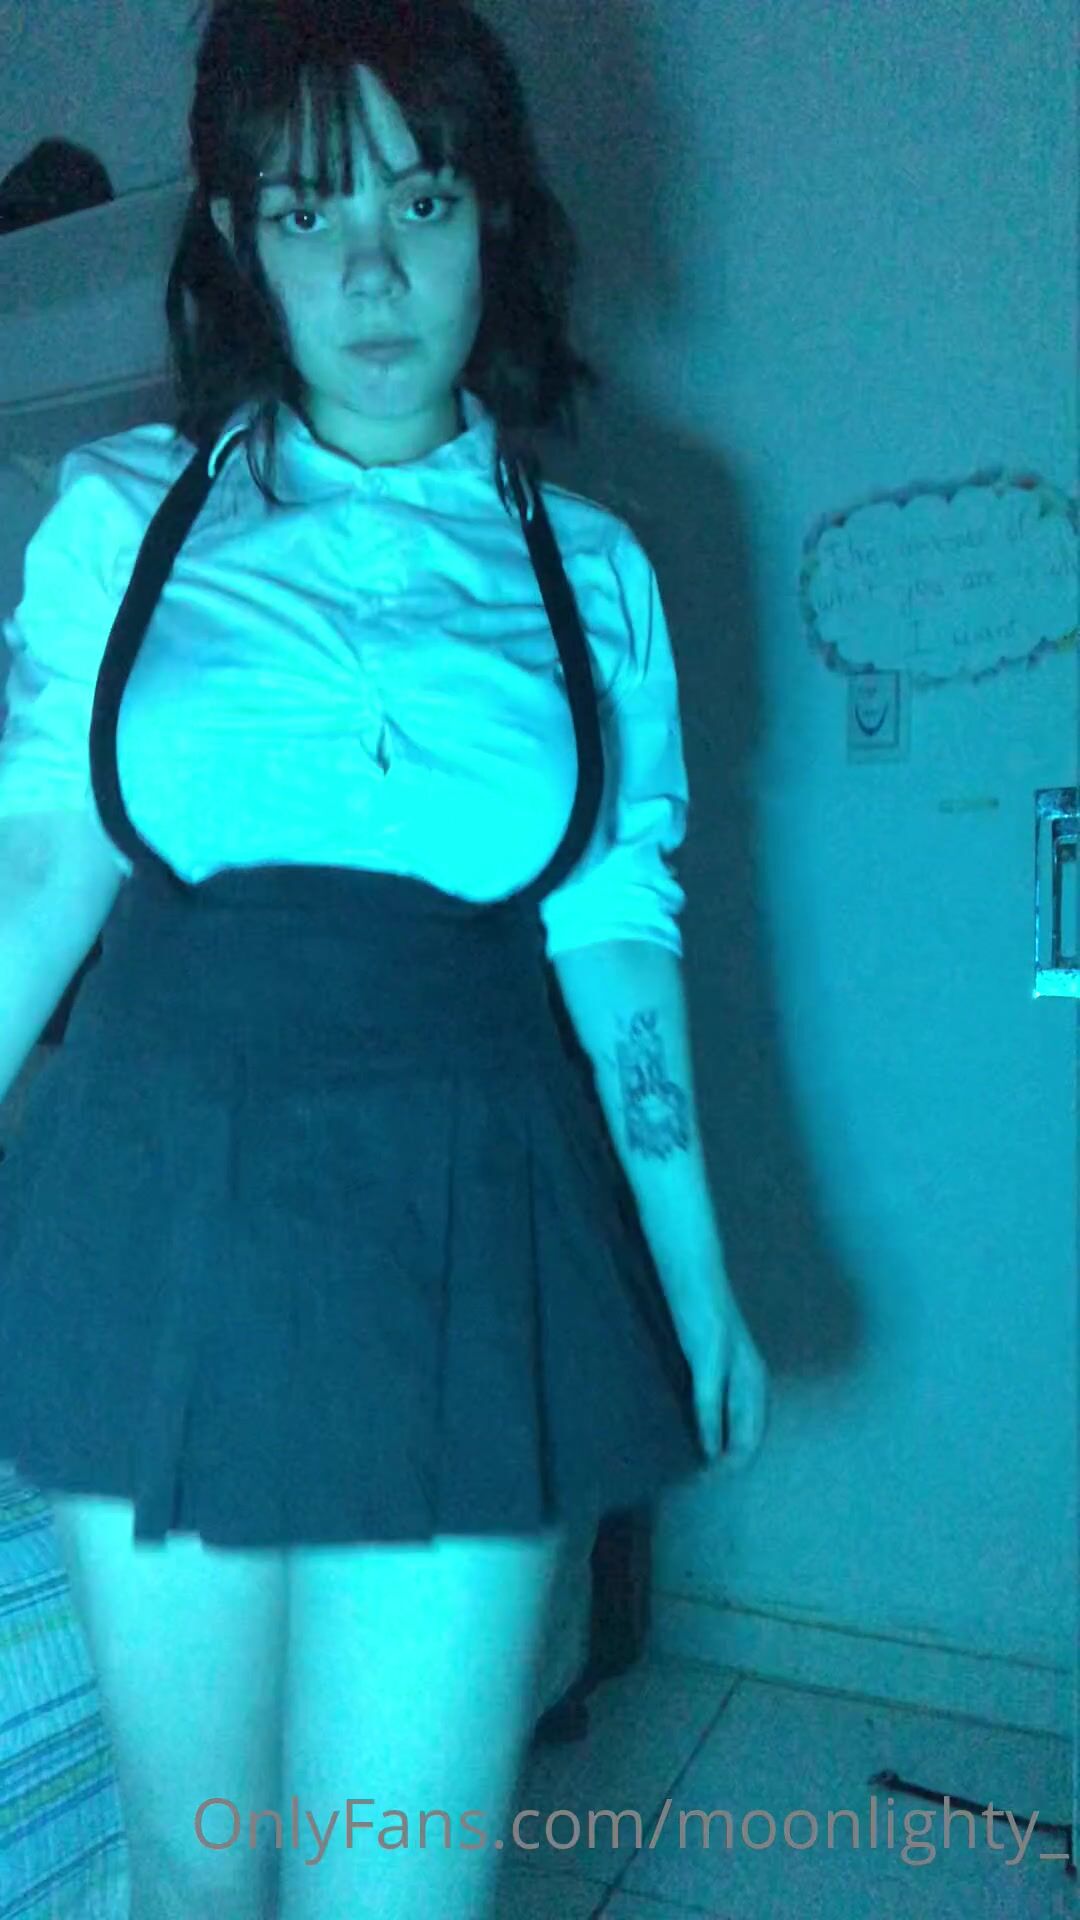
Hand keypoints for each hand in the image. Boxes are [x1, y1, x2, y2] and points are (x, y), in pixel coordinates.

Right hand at [678, 1279, 769, 1468]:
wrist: (691, 1264)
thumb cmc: (696, 1308)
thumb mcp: (708, 1350)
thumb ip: (711, 1380)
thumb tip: (699, 1418)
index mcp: (751, 1370)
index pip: (756, 1426)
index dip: (740, 1456)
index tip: (715, 1475)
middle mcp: (750, 1367)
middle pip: (754, 1429)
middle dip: (736, 1462)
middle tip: (710, 1484)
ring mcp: (733, 1357)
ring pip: (740, 1419)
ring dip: (727, 1453)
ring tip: (710, 1477)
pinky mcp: (712, 1347)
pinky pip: (712, 1396)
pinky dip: (711, 1425)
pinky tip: (707, 1448)